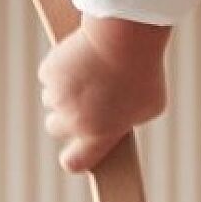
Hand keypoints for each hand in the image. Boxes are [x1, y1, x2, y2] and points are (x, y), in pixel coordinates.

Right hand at [37, 22, 168, 174]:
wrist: (124, 38)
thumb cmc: (144, 71)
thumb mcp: (151, 105)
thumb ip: (132, 118)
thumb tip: (121, 119)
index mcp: (98, 135)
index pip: (74, 162)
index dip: (73, 158)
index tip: (75, 153)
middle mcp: (73, 121)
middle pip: (55, 127)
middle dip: (66, 116)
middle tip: (83, 101)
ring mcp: (58, 96)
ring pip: (51, 98)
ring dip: (63, 90)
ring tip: (88, 74)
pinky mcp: (49, 72)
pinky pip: (49, 75)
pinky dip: (60, 68)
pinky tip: (80, 58)